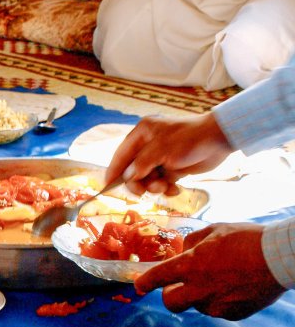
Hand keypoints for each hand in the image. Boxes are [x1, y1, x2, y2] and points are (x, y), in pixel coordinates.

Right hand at [104, 112, 232, 196]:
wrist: (220, 140)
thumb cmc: (189, 139)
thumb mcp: (162, 150)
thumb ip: (141, 164)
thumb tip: (127, 177)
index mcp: (142, 134)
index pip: (121, 154)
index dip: (114, 171)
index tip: (107, 186)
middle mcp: (148, 145)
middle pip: (133, 170)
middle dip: (139, 182)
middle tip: (144, 192)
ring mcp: (160, 157)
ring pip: (147, 179)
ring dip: (154, 187)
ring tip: (166, 187)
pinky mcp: (172, 168)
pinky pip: (161, 182)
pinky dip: (166, 188)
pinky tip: (174, 189)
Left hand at [135, 223, 285, 319]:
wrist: (280, 258)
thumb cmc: (247, 239)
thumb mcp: (214, 230)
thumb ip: (192, 242)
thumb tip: (183, 250)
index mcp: (190, 265)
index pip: (157, 278)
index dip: (145, 283)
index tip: (140, 285)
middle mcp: (199, 289)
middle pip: (170, 303)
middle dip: (169, 294)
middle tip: (178, 285)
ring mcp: (216, 304)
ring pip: (196, 305)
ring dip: (199, 295)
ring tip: (221, 278)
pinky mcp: (232, 314)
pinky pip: (217, 309)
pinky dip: (219, 300)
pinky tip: (234, 286)